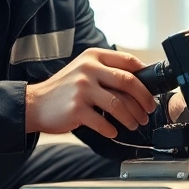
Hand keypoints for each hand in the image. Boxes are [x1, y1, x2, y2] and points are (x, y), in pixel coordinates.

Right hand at [25, 48, 158, 137]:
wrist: (35, 103)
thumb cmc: (63, 89)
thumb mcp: (83, 70)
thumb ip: (106, 71)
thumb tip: (139, 81)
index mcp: (93, 56)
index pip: (128, 61)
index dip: (145, 76)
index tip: (153, 89)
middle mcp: (88, 69)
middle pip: (128, 82)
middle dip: (144, 99)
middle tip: (149, 110)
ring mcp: (82, 89)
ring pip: (119, 104)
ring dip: (131, 118)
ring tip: (135, 124)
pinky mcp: (76, 109)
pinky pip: (103, 122)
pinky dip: (112, 130)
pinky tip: (113, 132)